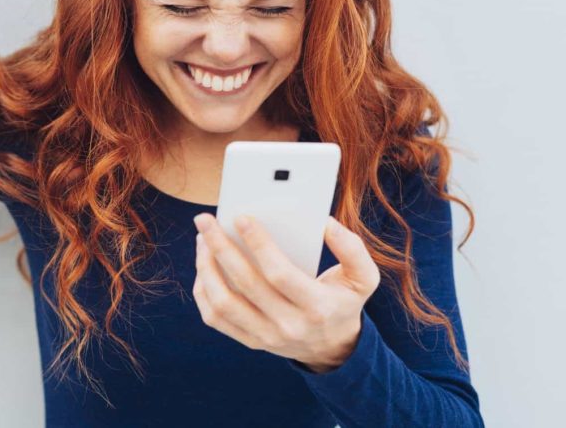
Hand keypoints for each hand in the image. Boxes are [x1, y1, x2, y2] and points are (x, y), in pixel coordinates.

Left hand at [192, 212, 380, 371]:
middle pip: (245, 284)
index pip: (279, 274)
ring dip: (206, 268)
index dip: (259, 244)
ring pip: (223, 303)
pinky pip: (215, 318)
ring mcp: (266, 337)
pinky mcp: (249, 341)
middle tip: (205, 220)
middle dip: (220, 247)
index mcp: (317, 307)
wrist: (333, 347)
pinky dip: (204, 290)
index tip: (241, 217)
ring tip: (202, 239)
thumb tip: (325, 223)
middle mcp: (289, 325)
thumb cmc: (342, 301)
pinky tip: (204, 265)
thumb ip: (352, 249)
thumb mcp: (363, 278)